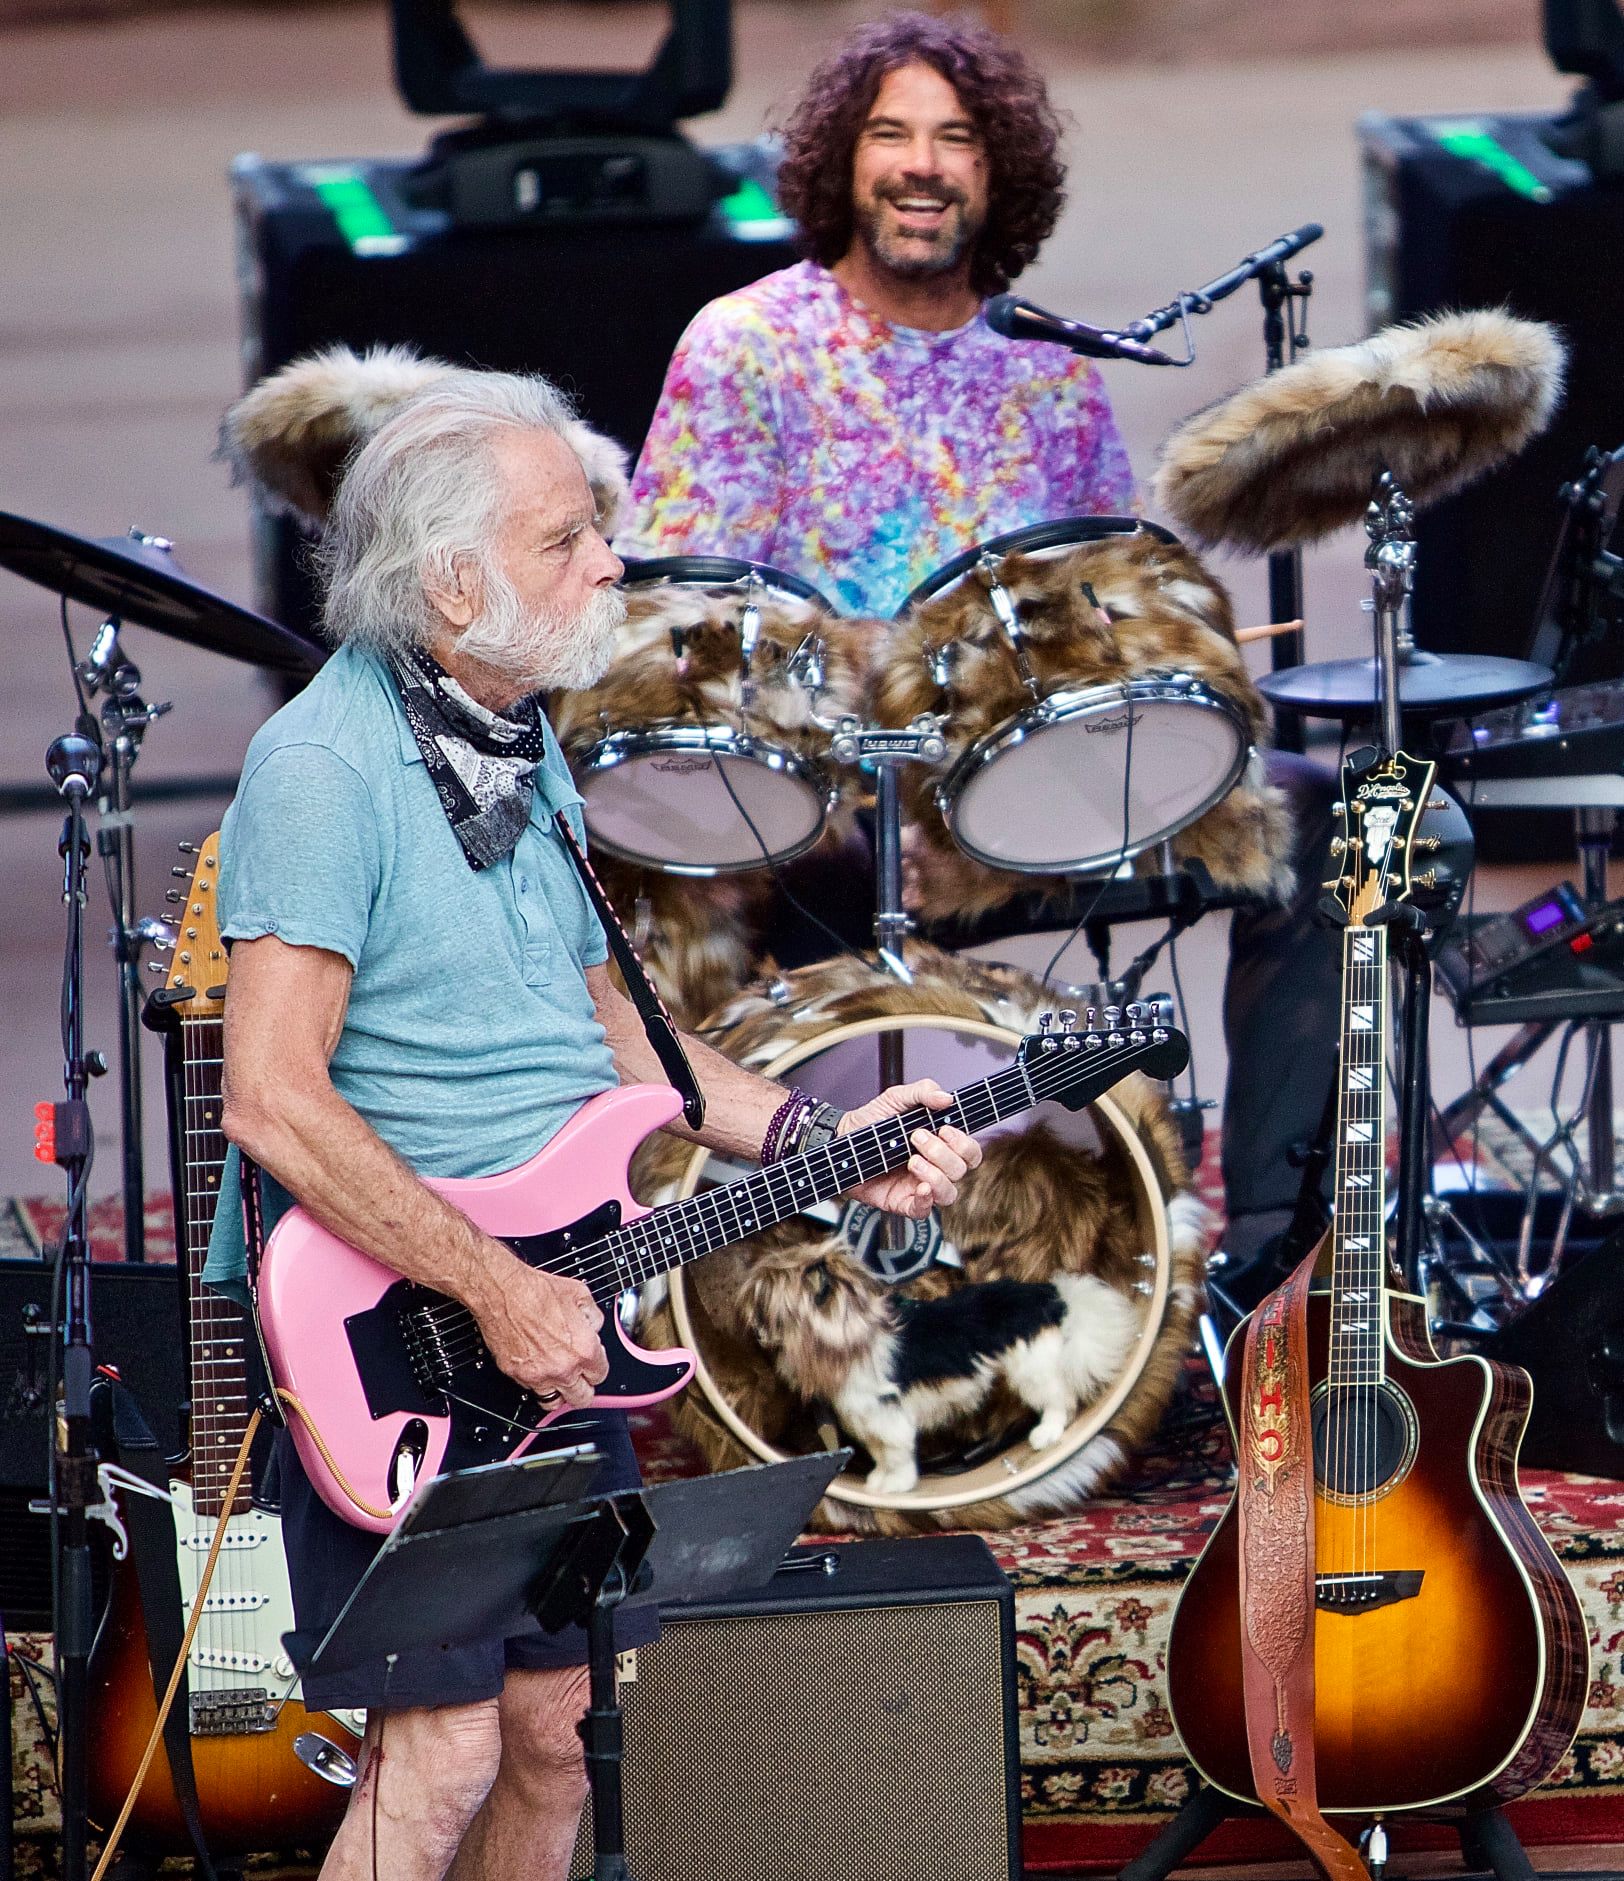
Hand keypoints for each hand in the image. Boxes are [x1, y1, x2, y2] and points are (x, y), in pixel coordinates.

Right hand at [468, 1257, 607, 1408]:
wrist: (502, 1291)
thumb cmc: (536, 1290)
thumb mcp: (580, 1295)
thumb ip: (593, 1318)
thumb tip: (593, 1328)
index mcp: (583, 1349)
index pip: (600, 1375)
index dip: (597, 1367)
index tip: (593, 1363)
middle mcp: (562, 1368)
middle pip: (581, 1398)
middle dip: (583, 1387)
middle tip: (580, 1377)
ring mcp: (538, 1375)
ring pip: (554, 1401)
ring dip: (559, 1391)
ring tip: (559, 1377)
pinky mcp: (516, 1375)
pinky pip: (531, 1389)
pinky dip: (536, 1382)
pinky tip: (538, 1365)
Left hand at [841, 1078, 980, 1219]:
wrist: (840, 1139)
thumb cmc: (870, 1121)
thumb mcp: (895, 1098)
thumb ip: (922, 1092)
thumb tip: (947, 1097)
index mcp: (940, 1144)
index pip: (969, 1152)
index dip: (963, 1143)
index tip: (944, 1129)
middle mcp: (935, 1166)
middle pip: (961, 1170)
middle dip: (943, 1154)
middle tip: (917, 1137)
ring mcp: (920, 1185)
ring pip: (949, 1193)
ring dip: (936, 1176)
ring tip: (912, 1160)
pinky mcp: (903, 1202)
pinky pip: (925, 1211)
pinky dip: (927, 1200)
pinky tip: (920, 1186)